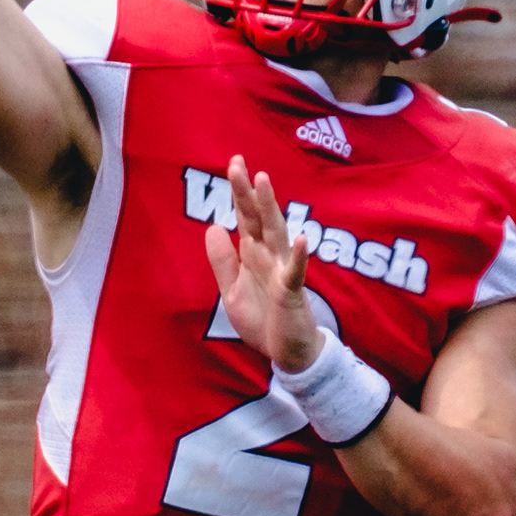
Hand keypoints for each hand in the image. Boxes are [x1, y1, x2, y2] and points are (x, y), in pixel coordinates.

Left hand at [205, 157, 323, 372]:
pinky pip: (295, 271)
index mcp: (253, 254)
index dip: (238, 192)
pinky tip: (301, 239)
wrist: (287, 353)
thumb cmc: (263, 320)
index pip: (244, 216)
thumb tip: (214, 227)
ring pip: (276, 233)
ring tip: (263, 181)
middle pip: (257, 217)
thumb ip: (222, 261)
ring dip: (270, 207)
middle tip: (238, 163)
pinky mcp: (292, 292)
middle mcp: (269, 256)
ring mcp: (282, 270)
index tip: (233, 163)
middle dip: (247, 191)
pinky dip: (298, 256)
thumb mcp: (231, 291)